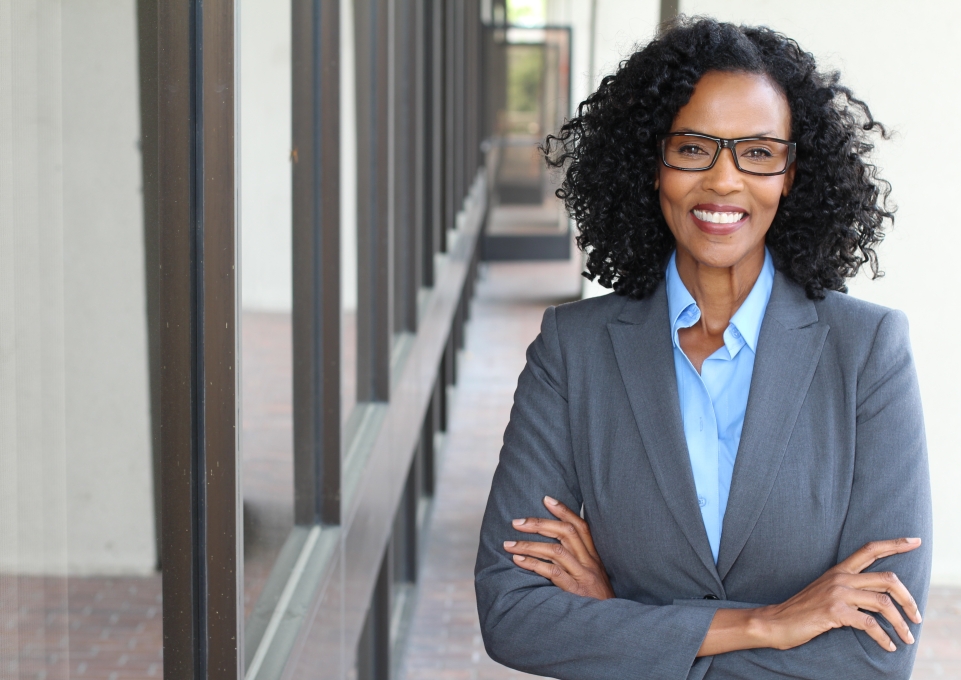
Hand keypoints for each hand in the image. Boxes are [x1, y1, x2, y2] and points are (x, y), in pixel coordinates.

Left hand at [503, 496, 614, 599]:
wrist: (611, 624)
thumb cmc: (596, 600)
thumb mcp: (593, 576)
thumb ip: (579, 560)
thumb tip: (553, 545)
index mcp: (594, 556)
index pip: (581, 526)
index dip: (564, 510)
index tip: (546, 499)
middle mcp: (590, 562)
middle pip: (566, 533)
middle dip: (539, 524)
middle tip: (516, 522)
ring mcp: (583, 576)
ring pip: (556, 551)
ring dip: (529, 545)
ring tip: (509, 544)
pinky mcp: (575, 591)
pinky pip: (553, 572)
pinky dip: (534, 564)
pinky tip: (518, 561)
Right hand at [758, 538, 923, 651]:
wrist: (777, 621)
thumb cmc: (803, 610)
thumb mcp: (827, 593)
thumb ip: (850, 590)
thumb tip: (879, 599)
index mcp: (839, 571)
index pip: (870, 550)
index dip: (895, 544)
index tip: (915, 541)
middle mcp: (840, 578)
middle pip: (887, 578)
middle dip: (909, 599)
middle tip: (918, 616)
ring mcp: (837, 593)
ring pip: (883, 603)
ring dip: (901, 623)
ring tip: (908, 637)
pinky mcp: (834, 611)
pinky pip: (869, 624)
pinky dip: (883, 638)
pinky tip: (888, 646)